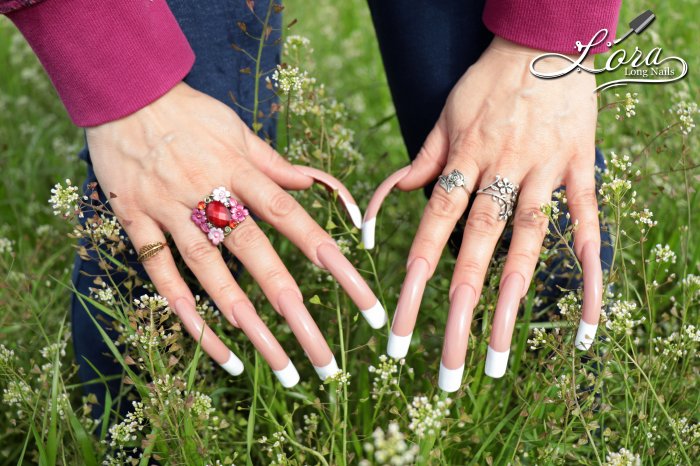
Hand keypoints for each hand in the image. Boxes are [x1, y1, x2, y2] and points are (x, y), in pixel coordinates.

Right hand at [86, 82, 385, 386]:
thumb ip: (276, 164)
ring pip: (211, 275)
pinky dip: (186, 313)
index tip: (361, 296)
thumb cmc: (190, 112)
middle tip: (323, 357)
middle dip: (293, 309)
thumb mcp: (238, 130)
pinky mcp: (137, 222)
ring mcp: (170, 211)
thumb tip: (316, 186)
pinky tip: (217, 348)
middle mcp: (209, 194)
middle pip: (257, 258)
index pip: (294, 219)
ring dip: (245, 323)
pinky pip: (161, 275)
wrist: (124, 94)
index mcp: (240, 169)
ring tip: (278, 365)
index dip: (329, 258)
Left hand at [363, 37, 602, 390]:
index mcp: (462, 160)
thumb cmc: (486, 80)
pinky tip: (589, 320)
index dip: (412, 282)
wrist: (542, 40)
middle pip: (476, 249)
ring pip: (527, 245)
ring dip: (513, 303)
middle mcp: (500, 172)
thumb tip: (393, 200)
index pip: (430, 231)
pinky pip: (587, 224)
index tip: (398, 330)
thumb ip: (422, 162)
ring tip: (500, 358)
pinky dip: (591, 271)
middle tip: (447, 369)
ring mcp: (543, 173)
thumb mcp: (444, 115)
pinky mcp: (579, 170)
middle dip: (459, 312)